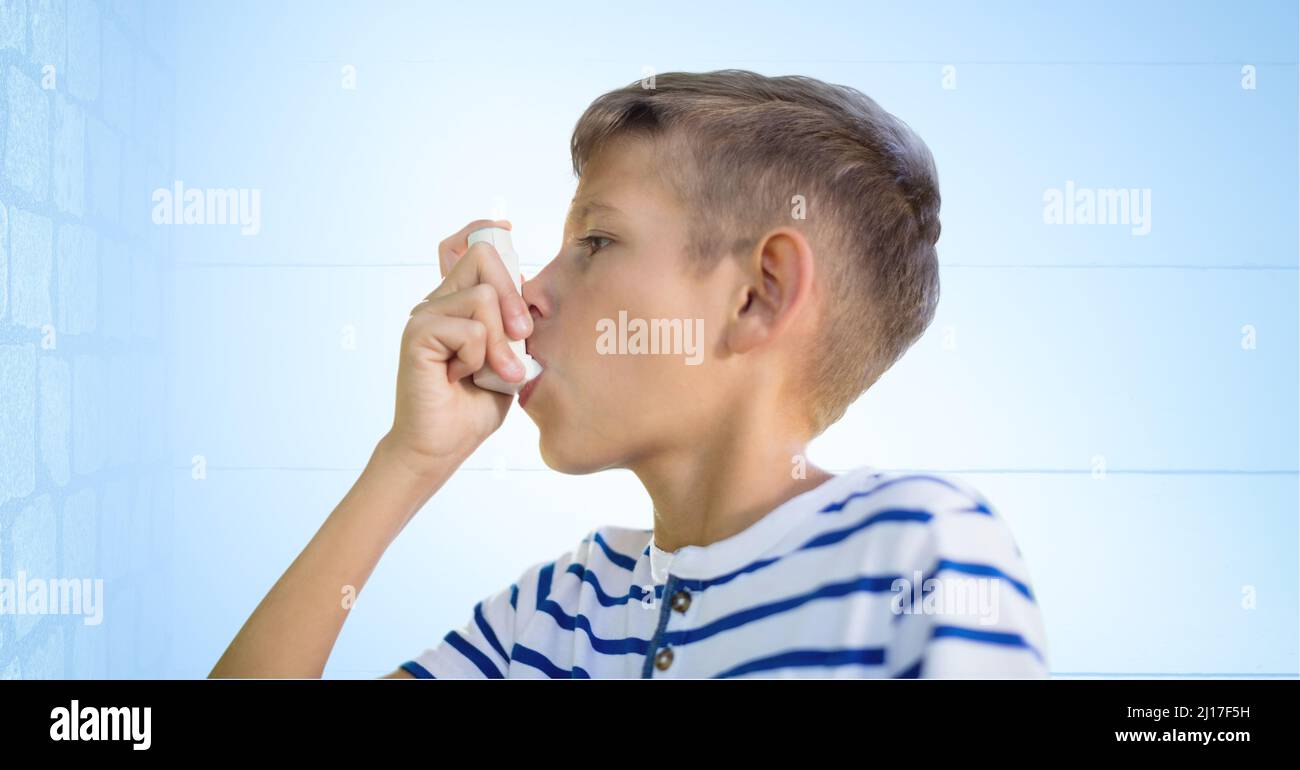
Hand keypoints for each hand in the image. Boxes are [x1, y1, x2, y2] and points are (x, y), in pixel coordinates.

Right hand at [379, 219, 533, 477]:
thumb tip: (525, 286)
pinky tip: (462, 377)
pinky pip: (469, 328)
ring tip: (495, 373)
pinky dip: (478, 357)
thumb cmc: (474, 406)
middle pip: (483, 258)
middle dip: (513, 296)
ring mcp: (425, 316)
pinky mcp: (417, 334)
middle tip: (523, 337)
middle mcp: (438, 303)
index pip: (464, 247)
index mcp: (458, 304)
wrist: (442, 446)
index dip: (483, 233)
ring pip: (483, 297)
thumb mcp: (509, 358)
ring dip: (501, 343)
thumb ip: (512, 325)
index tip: (504, 230)